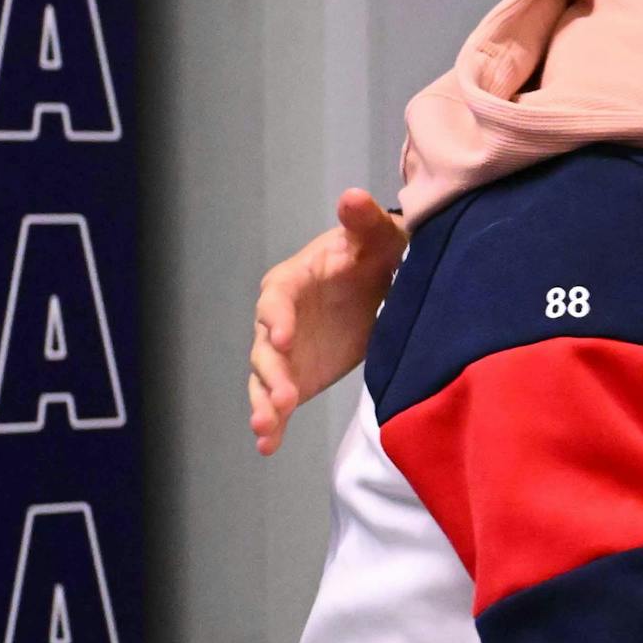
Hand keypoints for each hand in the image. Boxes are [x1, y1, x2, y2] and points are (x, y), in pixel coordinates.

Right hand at [248, 189, 406, 455]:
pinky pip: (277, 403)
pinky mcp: (295, 378)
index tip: (283, 338)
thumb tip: (353, 196)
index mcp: (290, 282)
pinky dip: (271, 424)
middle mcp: (278, 320)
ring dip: (263, 404)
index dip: (277, 318)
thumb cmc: (374, 254)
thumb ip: (364, 222)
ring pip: (263, 380)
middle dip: (270, 374)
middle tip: (282, 399)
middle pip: (264, 348)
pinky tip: (267, 447)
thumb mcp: (377, 238)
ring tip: (265, 428)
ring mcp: (284, 353)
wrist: (380, 285)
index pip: (275, 300)